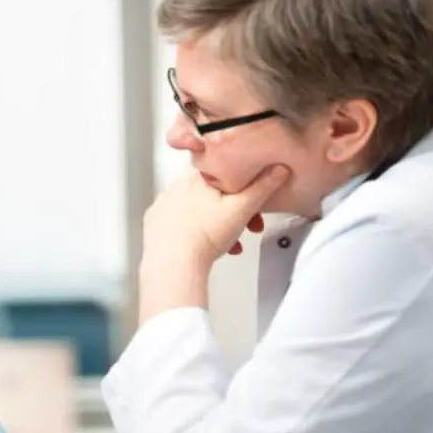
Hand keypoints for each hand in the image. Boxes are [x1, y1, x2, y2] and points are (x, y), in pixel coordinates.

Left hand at [141, 166, 289, 272]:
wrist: (174, 263)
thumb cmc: (204, 236)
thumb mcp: (242, 208)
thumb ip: (262, 187)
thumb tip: (277, 169)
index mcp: (196, 178)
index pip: (225, 175)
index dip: (245, 191)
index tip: (254, 207)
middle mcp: (175, 187)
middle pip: (212, 195)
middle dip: (234, 213)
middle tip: (246, 229)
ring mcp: (162, 206)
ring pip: (198, 211)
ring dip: (217, 227)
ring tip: (229, 244)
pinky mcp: (155, 224)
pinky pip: (180, 224)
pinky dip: (196, 233)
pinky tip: (206, 247)